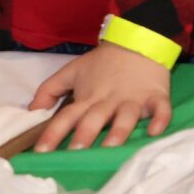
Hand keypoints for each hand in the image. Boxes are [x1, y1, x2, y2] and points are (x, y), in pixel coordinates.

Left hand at [29, 44, 172, 152]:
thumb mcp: (72, 71)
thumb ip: (49, 90)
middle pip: (95, 118)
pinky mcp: (156, 96)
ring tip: (112, 146)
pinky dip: (160, 119)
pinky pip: (161, 109)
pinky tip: (155, 131)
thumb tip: (32, 112)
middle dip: (86, 134)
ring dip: (119, 130)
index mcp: (87, 97)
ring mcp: (134, 99)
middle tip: (76, 152)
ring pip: (126, 116)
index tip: (41, 152)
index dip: (53, 133)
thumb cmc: (103, 62)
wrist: (137, 41)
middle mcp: (109, 101)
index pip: (66, 116)